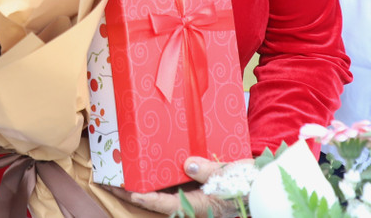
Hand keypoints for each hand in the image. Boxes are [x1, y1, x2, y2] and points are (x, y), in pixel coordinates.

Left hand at [104, 156, 240, 215]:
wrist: (264, 185)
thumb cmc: (249, 183)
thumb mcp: (230, 175)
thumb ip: (208, 171)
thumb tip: (186, 164)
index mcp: (200, 205)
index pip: (167, 203)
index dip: (146, 198)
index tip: (127, 191)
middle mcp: (192, 204)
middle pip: (155, 200)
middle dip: (130, 192)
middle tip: (107, 181)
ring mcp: (193, 196)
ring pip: (160, 193)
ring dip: (140, 183)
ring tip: (118, 172)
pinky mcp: (196, 189)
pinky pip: (171, 185)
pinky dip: (155, 177)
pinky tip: (145, 165)